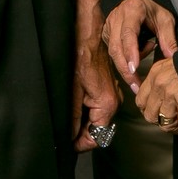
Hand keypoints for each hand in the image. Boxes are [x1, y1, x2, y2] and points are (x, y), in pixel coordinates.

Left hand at [72, 35, 119, 151]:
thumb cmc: (80, 56)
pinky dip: (86, 111)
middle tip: (63, 131)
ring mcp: (112, 96)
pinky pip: (98, 108)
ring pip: (97, 120)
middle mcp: (114, 102)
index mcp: (107, 104)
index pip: (97, 137)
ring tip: (67, 118)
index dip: (81, 143)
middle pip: (97, 130)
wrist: (88, 35)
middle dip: (80, 133)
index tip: (67, 144)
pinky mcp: (108, 90)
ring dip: (82, 122)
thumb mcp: (72, 90)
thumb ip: (72, 116)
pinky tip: (74, 106)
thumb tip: (69, 136)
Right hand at [102, 0, 177, 91]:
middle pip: (117, 47)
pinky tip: (135, 66)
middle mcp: (116, 18)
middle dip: (126, 69)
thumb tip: (171, 59)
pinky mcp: (107, 36)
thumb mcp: (165, 20)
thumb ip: (169, 38)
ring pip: (113, 53)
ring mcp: (109, 27)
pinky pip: (113, 53)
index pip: (129, 33)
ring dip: (125, 69)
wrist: (137, 2)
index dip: (131, 51)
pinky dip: (124, 62)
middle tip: (137, 86)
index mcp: (132, 10)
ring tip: (139, 81)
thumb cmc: (152, 11)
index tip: (135, 68)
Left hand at [137, 54, 177, 136]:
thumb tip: (159, 95)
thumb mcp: (170, 64)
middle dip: (160, 121)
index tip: (155, 113)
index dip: (147, 110)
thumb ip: (162, 79)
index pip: (140, 100)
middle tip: (171, 120)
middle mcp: (160, 85)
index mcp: (155, 75)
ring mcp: (171, 95)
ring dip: (177, 126)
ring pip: (166, 123)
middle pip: (150, 115)